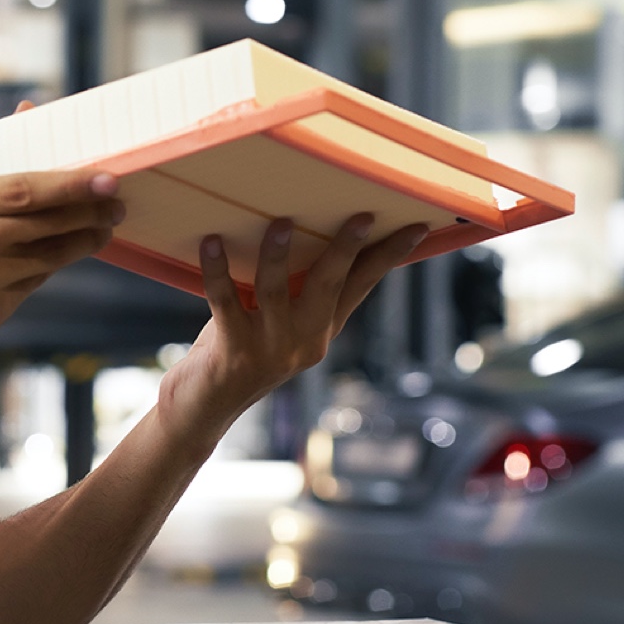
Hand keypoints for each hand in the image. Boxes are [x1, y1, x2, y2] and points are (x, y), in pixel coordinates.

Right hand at [0, 145, 123, 374]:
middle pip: (42, 221)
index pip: (22, 188)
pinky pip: (30, 285)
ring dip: (81, 243)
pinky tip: (62, 257)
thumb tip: (25, 117)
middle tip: (117, 203)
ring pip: (46, 256)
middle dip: (87, 212)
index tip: (106, 177)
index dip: (70, 183)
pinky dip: (49, 270)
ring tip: (103, 230)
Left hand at [158, 214, 425, 443]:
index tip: (417, 227)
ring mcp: (268, 346)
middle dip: (347, 249)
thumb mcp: (279, 324)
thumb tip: (303, 228)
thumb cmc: (241, 351)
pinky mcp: (232, 349)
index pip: (362, 286)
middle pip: (330, 285)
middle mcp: (303, 339)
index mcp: (321, 329)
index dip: (389, 256)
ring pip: (275, 291)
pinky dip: (217, 269)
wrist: (206, 408)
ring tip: (282, 223)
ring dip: (279, 255)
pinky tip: (212, 241)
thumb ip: (296, 291)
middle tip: (362, 216)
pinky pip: (224, 300)